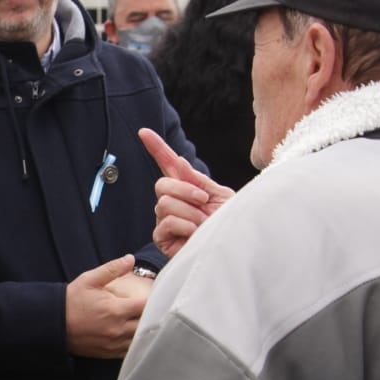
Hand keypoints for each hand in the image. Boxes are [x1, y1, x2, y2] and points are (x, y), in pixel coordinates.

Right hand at [66, 255, 148, 358]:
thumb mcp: (90, 280)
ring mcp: (115, 343)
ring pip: (142, 340)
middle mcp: (118, 329)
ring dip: (146, 331)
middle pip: (148, 324)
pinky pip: (131, 351)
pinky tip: (136, 335)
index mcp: (116, 309)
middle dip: (154, 315)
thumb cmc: (72, 300)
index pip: (147, 306)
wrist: (54, 323)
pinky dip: (136, 343)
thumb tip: (131, 259)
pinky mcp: (110, 353)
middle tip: (157, 308)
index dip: (156, 299)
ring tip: (149, 321)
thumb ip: (112, 269)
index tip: (158, 294)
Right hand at [138, 128, 233, 257]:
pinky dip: (185, 225)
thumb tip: (177, 160)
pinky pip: (167, 222)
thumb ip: (196, 180)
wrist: (234, 247)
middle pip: (162, 184)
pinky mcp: (162, 237)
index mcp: (185, 187)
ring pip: (165, 203)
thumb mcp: (219, 196)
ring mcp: (164, 219)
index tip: (144, 132)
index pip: (167, 164)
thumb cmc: (228, 224)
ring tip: (203, 224)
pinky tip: (194, 233)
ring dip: (190, 212)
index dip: (156, 147)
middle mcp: (171, 202)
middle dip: (185, 190)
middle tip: (204, 202)